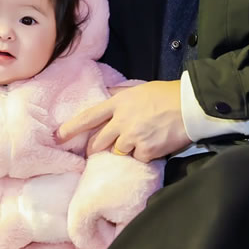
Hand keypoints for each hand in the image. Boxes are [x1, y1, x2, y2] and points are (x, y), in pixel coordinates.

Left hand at [57, 80, 190, 161]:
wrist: (189, 105)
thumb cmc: (166, 94)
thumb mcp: (139, 89)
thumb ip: (121, 94)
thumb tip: (108, 93)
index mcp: (118, 104)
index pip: (89, 116)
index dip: (72, 128)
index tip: (58, 136)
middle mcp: (122, 121)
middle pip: (99, 141)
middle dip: (95, 149)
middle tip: (96, 152)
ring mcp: (133, 137)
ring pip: (118, 152)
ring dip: (126, 150)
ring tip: (140, 140)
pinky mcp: (146, 150)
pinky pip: (138, 158)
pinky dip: (144, 155)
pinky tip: (155, 145)